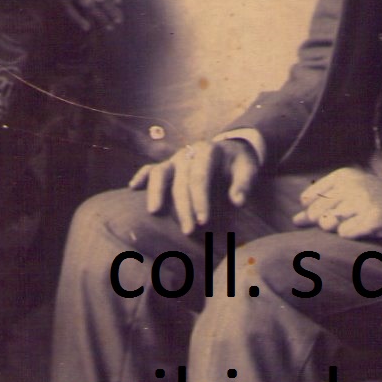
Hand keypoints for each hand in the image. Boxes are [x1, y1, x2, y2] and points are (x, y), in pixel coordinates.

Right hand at [58, 0, 122, 31]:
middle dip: (100, 16)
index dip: (110, 9)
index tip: (119, 19)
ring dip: (79, 17)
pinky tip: (76, 16)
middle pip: (86, 2)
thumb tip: (117, 0)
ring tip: (90, 28)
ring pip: (68, 3)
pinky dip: (67, 8)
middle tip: (112, 27)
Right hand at [132, 134, 261, 228]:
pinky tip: (133, 188)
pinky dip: (141, 176)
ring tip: (154, 212)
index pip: (200, 177)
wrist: (231, 150)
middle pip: (180, 180)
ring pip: (160, 172)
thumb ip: (244, 184)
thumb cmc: (239, 164)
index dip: (200, 200)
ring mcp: (175, 159)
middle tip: (188, 231)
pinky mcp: (167, 165)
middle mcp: (188, 153)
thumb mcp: (248, 169)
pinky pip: (150, 168)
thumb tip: (237, 201)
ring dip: (156, 192)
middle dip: (183, 207)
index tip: (203, 221)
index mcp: (208, 151)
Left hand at [293, 165, 381, 242]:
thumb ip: (320, 207)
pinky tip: (367, 229)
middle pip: (316, 213)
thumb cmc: (378, 205)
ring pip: (329, 223)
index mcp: (345, 175)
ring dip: (341, 229)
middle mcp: (353, 184)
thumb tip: (295, 221)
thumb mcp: (350, 197)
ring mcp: (364, 201)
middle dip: (325, 224)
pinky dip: (353, 235)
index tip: (334, 213)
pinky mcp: (374, 219)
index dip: (314, 213)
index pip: (309, 199)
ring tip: (359, 222)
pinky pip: (345, 234)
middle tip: (349, 221)